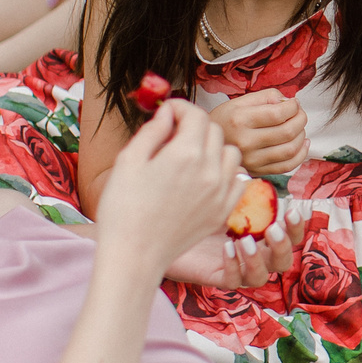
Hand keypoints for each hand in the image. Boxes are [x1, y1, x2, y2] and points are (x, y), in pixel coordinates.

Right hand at [95, 100, 242, 274]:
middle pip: (214, 131)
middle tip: (173, 135)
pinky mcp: (223, 211)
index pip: (196, 114)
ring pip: (231, 153)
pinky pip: (238, 180)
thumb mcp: (128, 161)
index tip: (168, 112)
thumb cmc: (123, 208)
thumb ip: (152, 130)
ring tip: (190, 158)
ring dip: (214, 148)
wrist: (134, 254)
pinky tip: (206, 178)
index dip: (181, 108)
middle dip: (195, 126)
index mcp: (185, 153)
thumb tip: (168, 112)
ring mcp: (221, 192)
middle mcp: (210, 169)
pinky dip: (226, 173)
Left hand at [163, 202, 296, 288]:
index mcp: (260, 235)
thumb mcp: (219, 197)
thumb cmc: (194, 209)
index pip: (291, 236)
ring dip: (258, 259)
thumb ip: (236, 189)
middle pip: (283, 262)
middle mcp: (252, 255)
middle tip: (272, 228)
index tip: (292, 209)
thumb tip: (246, 174)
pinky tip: (227, 248)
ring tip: (246, 240)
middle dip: (283, 246)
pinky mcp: (214, 278)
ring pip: (260, 277)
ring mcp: (235, 269)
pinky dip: (234, 265)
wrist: (161, 228)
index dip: (297, 226)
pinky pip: (232, 280)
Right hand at [209, 89, 308, 179]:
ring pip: (290, 150)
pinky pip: (286, 166)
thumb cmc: (225, 120)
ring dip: (301, 136)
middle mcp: (246, 142)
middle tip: (299, 113)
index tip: (294, 103)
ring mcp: (252, 160)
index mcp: (240, 120)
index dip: (293, 107)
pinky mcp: (257, 171)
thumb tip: (287, 101)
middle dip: (301, 119)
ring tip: (299, 127)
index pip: (277, 114)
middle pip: (287, 132)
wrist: (207, 146)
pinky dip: (300, 155)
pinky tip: (302, 144)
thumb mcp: (239, 102)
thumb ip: (265, 97)